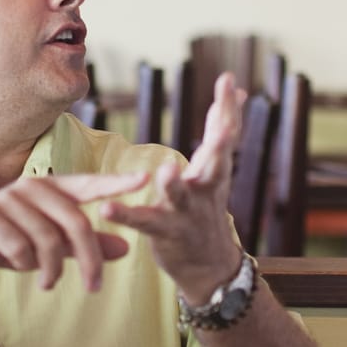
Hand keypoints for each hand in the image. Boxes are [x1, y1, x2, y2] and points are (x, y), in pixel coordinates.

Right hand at [0, 172, 147, 291]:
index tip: (145, 178)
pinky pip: (21, 248)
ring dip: (52, 269)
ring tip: (48, 282)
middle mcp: (31, 187)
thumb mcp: (53, 246)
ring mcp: (7, 199)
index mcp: (50, 188)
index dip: (116, 182)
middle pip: (76, 222)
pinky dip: (26, 265)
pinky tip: (20, 267)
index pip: (89, 183)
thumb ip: (87, 244)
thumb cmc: (11, 243)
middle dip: (90, 258)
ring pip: (49, 240)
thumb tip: (127, 248)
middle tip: (94, 287)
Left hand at [101, 72, 248, 301]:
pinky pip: (143, 222)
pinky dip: (125, 215)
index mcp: (216, 169)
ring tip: (166, 170)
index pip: (226, 134)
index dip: (228, 107)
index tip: (229, 80)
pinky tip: (107, 208)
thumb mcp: (217, 166)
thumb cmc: (208, 207)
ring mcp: (186, 211)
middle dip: (220, 142)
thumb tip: (238, 90)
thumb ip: (221, 130)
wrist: (210, 265)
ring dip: (174, 183)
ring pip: (180, 195)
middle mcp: (206, 187)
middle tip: (224, 123)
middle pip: (216, 162)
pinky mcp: (164, 231)